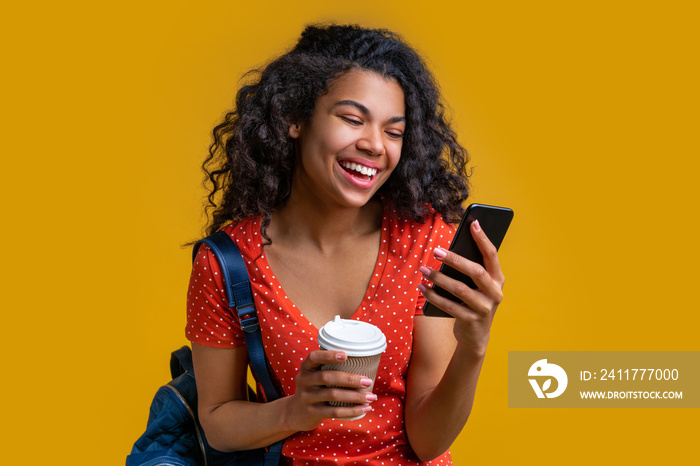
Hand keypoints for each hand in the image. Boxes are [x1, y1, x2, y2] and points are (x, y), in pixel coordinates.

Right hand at [285, 350, 376, 430]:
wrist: (295, 413)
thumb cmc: (314, 389)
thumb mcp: (314, 376)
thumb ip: (330, 369)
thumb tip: (364, 363)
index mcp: (306, 368)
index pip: (314, 357)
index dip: (329, 355)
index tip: (346, 355)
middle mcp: (304, 381)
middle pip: (327, 377)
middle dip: (350, 379)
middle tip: (368, 381)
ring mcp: (307, 397)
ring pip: (333, 395)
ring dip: (355, 396)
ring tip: (371, 397)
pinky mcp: (312, 412)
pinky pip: (334, 412)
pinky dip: (351, 411)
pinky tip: (364, 409)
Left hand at [418, 219, 504, 356]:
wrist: (476, 336)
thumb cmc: (473, 302)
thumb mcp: (477, 287)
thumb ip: (470, 270)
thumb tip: (448, 250)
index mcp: (498, 280)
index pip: (491, 255)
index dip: (483, 239)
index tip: (472, 223)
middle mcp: (495, 293)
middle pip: (475, 271)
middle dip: (455, 259)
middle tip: (435, 250)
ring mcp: (485, 308)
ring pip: (460, 289)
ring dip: (439, 278)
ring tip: (423, 269)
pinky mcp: (472, 321)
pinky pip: (449, 306)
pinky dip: (433, 296)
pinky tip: (422, 287)